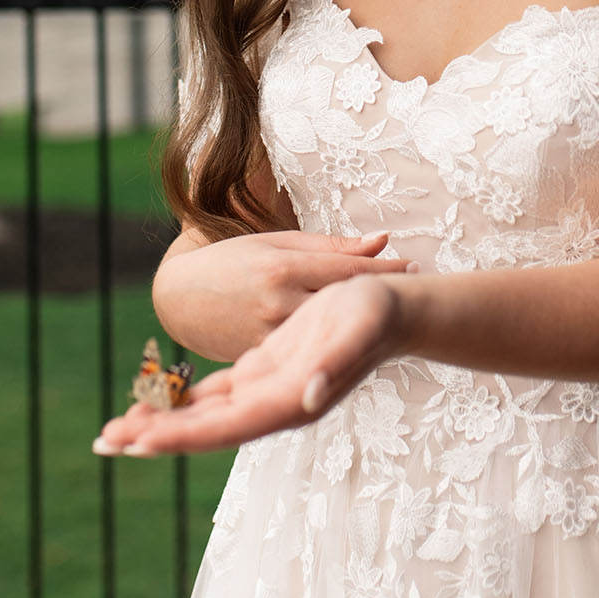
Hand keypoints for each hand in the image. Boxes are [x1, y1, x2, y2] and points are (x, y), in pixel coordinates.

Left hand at [94, 275, 402, 456]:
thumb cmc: (377, 316)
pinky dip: (182, 401)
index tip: (138, 442)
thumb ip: (334, 368)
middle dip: (153, 435)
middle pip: (203, 428)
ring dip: (159, 423)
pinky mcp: (263, 371)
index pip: (224, 426)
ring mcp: (265, 390)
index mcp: (289, 402)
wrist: (396, 312)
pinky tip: (154, 404)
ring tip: (113, 431)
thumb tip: (307, 398)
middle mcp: (273, 405)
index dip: (180, 434)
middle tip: (101, 443)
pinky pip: (214, 394)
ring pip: (202, 414)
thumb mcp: (357, 332)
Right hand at [152, 226, 413, 362]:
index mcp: (283, 267)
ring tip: (393, 316)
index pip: (346, 268)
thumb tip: (383, 238)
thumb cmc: (232, 261)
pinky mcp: (265, 359)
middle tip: (418, 288)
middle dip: (377, 294)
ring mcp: (272, 335)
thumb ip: (331, 247)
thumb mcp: (276, 243)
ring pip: (328, 330)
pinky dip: (331, 344)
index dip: (382, 267)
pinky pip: (306, 352)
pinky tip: (357, 340)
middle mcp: (280, 302)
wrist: (180, 299)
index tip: (413, 265)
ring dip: (360, 322)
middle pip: (344, 300)